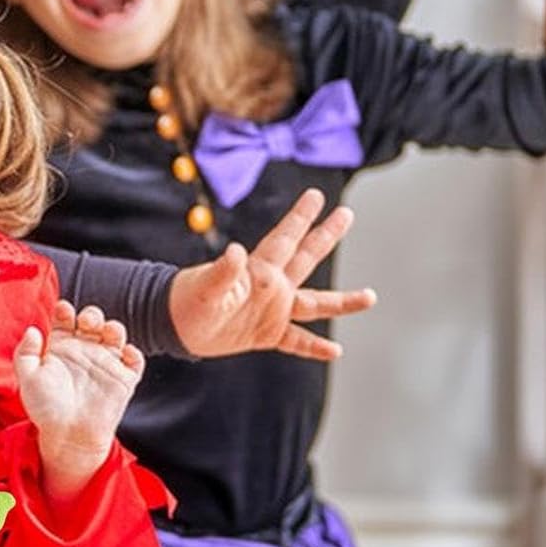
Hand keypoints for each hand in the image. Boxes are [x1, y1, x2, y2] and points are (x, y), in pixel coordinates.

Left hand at [14, 302, 144, 502]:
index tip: (62, 309)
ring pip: (115, 334)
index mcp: (61, 347)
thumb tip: (33, 330)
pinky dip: (133, 353)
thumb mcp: (27, 379)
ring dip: (114, 328)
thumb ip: (25, 353)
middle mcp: (84, 351)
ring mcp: (105, 363)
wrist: (68, 436)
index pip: (66, 319)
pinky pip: (135, 360)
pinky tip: (124, 353)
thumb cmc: (45, 409)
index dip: (65, 310)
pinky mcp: (123, 380)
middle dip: (92, 314)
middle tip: (87, 321)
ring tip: (107, 332)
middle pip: (93, 321)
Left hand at [169, 188, 375, 360]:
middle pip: (306, 257)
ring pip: (316, 304)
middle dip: (326, 235)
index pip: (285, 238)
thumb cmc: (187, 301)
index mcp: (259, 270)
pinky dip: (314, 347)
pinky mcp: (266, 334)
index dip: (301, 217)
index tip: (317, 195)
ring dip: (342, 301)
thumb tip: (235, 251)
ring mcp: (272, 310)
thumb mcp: (206, 286)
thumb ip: (223, 270)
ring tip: (371, 296)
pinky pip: (297, 341)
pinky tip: (334, 351)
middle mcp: (272, 286)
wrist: (175, 326)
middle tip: (346, 213)